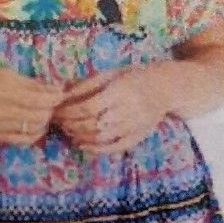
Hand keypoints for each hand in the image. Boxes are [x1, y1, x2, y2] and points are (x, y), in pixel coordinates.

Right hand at [0, 64, 65, 144]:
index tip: (61, 93)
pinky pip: (22, 139)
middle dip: (51, 108)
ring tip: (45, 113)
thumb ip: (27, 82)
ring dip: (44, 121)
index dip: (54, 96)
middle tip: (53, 103)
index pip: (38, 96)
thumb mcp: (1, 72)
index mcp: (2, 86)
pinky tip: (37, 127)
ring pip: (32, 127)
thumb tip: (52, 88)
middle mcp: (0, 106)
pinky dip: (35, 134)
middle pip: (38, 113)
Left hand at [52, 64, 171, 154]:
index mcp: (121, 91)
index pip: (89, 107)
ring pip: (101, 138)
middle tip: (59, 122)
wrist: (165, 88)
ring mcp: (134, 126)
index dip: (70, 112)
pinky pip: (114, 148)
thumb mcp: (111, 73)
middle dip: (72, 125)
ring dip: (80, 137)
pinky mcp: (137, 137)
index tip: (58, 110)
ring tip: (68, 131)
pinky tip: (82, 145)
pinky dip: (96, 149)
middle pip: (93, 124)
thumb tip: (62, 94)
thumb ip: (88, 84)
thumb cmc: (134, 77)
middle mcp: (128, 110)